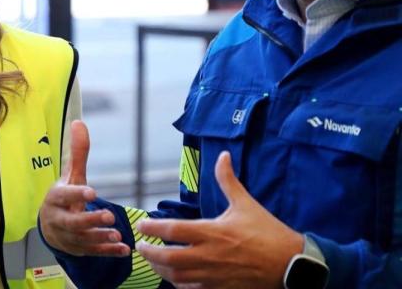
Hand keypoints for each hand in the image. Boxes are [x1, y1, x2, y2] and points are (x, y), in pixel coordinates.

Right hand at [38, 120, 129, 256]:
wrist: (50, 228)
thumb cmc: (64, 198)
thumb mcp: (70, 176)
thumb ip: (77, 153)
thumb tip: (79, 123)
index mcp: (55, 199)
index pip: (63, 196)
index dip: (76, 194)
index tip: (92, 191)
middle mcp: (59, 219)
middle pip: (72, 222)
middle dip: (90, 220)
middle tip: (110, 215)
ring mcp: (68, 237)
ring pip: (83, 240)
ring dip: (100, 238)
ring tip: (117, 234)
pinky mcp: (79, 249)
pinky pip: (93, 252)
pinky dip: (108, 252)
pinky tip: (123, 249)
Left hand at [135, 151, 302, 288]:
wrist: (293, 264)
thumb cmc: (268, 232)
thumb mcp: (246, 204)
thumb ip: (228, 181)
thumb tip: (223, 156)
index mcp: (213, 232)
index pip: (172, 230)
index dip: (152, 227)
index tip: (141, 225)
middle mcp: (210, 255)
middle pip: (168, 258)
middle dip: (149, 253)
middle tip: (140, 247)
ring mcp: (215, 275)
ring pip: (177, 276)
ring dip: (160, 269)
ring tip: (153, 261)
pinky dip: (178, 283)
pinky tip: (174, 275)